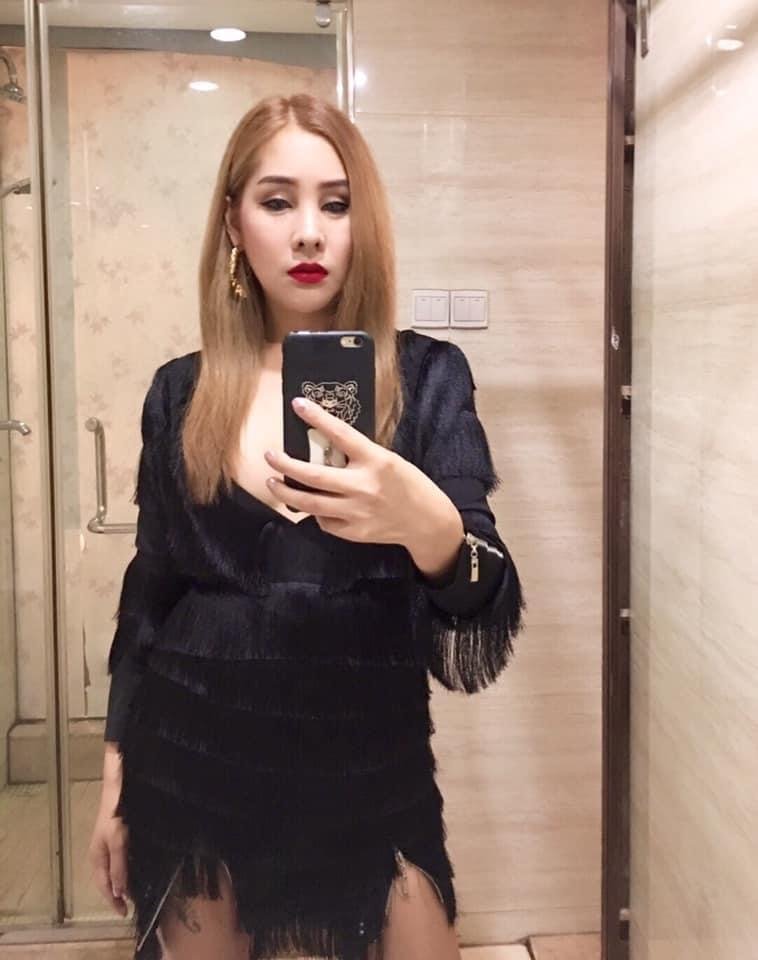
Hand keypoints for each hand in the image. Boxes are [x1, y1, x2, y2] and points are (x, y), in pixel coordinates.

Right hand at [88, 780, 129, 916]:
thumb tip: (118, 893)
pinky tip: (138, 869)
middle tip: (133, 905)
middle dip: (118, 894)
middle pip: (108, 880)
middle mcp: (100, 854)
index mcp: (97, 857)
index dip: (114, 901)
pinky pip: (121, 859)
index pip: (104, 886)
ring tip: (136, 892)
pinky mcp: (117, 835)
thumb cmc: (116, 813)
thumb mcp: (119, 841)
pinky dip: (128, 869)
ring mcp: (108, 844)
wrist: (118, 786)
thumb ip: (119, 867)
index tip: (125, 914)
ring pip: (115, 870)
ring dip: (124, 882)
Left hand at [263, 396, 448, 546]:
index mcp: (376, 460)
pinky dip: (315, 513)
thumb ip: (358, 456)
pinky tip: (312, 507)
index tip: (298, 405)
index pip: (340, 434)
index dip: (317, 417)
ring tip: (272, 483)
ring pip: (310, 503)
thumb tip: (324, 447)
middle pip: (313, 475)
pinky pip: (324, 522)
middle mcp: (364, 486)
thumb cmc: (407, 484)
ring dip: (286, 492)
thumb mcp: (387, 460)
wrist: (426, 521)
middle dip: (285, 464)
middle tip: (269, 455)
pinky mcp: (354, 532)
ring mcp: (357, 512)